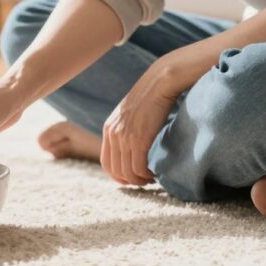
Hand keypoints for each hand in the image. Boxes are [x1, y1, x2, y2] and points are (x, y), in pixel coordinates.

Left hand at [100, 58, 185, 185]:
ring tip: (151, 178)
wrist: (159, 84)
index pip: (106, 163)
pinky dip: (147, 175)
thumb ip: (125, 130)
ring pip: (128, 172)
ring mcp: (124, 137)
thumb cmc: (149, 98)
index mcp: (108, 129)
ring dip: (140, 180)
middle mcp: (113, 134)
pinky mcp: (139, 139)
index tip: (130, 180)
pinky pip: (139, 168)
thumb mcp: (128, 115)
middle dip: (130, 181)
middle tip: (145, 181)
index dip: (117, 176)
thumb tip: (131, 147)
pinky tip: (155, 173)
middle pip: (116, 171)